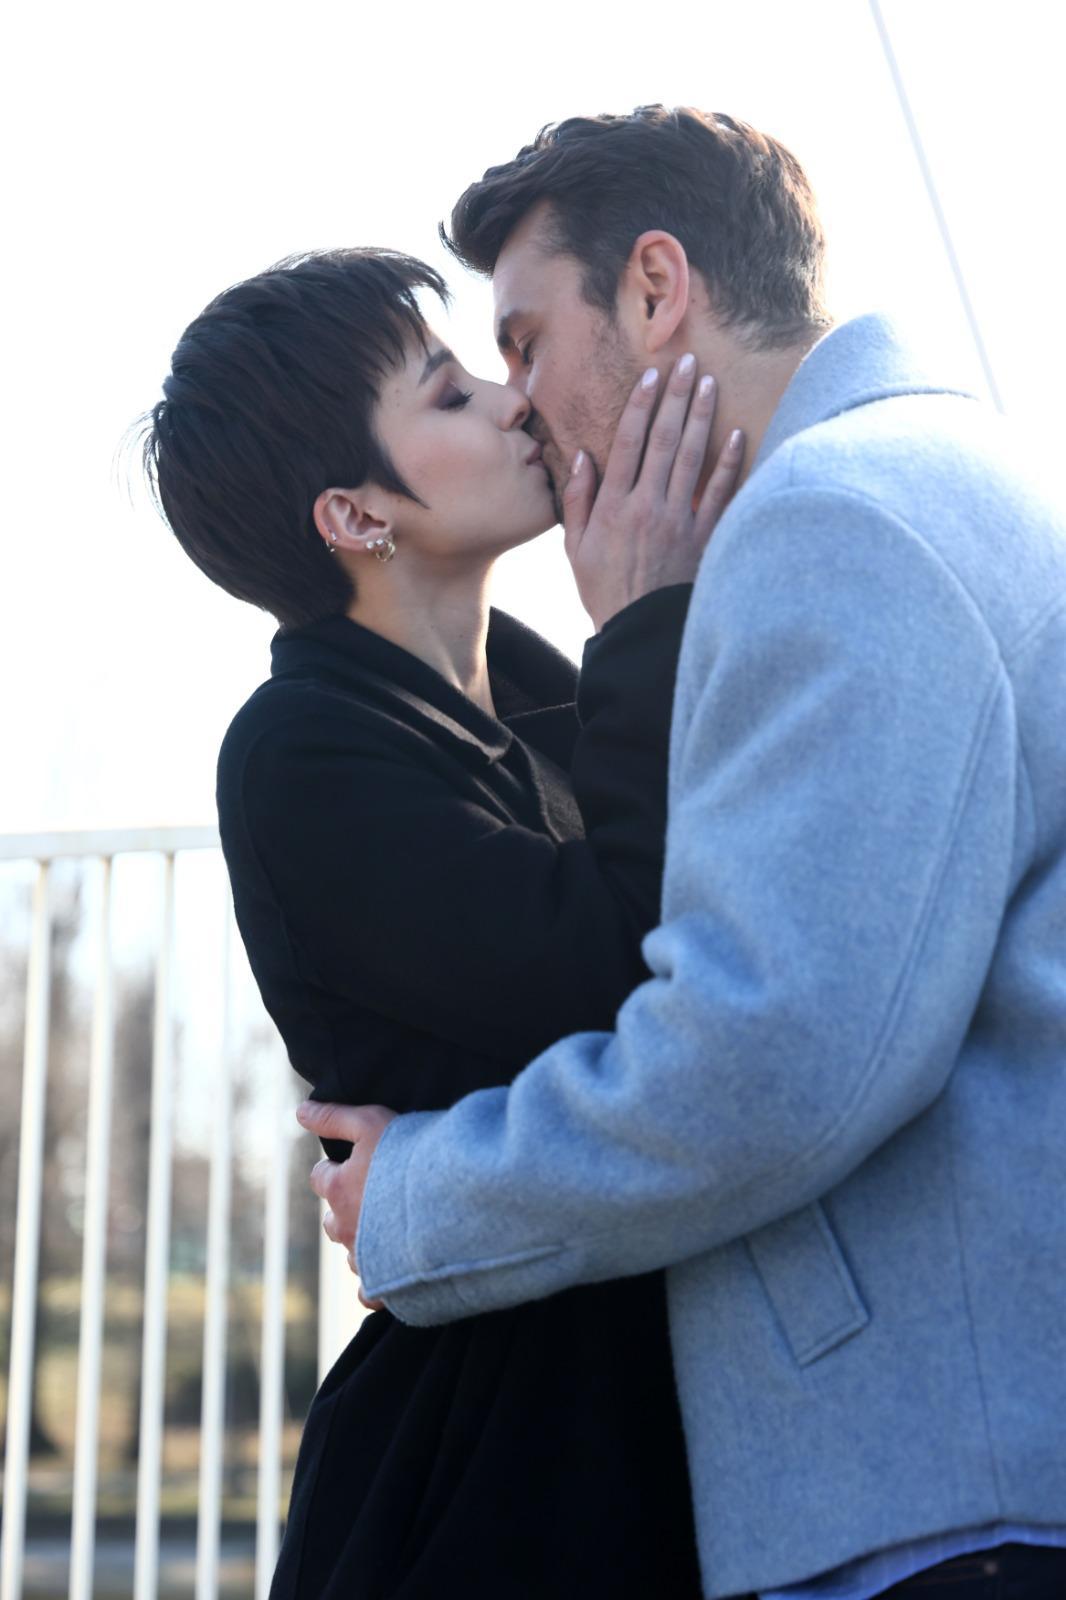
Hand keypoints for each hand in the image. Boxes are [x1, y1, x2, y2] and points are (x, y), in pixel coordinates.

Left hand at [296, 1100, 397, 1310]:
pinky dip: (375, 1284)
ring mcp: (366, 1258)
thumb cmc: (412, 1157)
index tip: (352, 1163)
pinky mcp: (387, 1283)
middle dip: (344, 1210)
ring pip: (352, 1255)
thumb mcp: (372, 1123)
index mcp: (340, 1189)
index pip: (320, 1177)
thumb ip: (335, 1117)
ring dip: (362, 1244)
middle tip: (372, 1197)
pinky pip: (369, 1293)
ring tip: (389, 1232)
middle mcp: (347, 1226)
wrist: (451, 1201)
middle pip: (332, 1221)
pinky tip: (391, 1272)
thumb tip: (299, 1110)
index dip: (334, 1169)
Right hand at [562, 354, 744, 630]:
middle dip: (677, 397)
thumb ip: (577, 500)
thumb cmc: (605, 591)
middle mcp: (647, 506)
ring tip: (710, 384)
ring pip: (693, 459)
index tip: (653, 376)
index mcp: (614, 506)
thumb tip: (581, 457)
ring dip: (703, 418)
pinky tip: (738, 436)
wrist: (640, 633)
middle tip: (690, 362)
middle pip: (665, 440)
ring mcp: (679, 521)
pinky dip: (729, 465)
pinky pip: (720, 495)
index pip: (629, 443)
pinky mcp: (704, 538)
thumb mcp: (575, 548)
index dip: (642, 405)